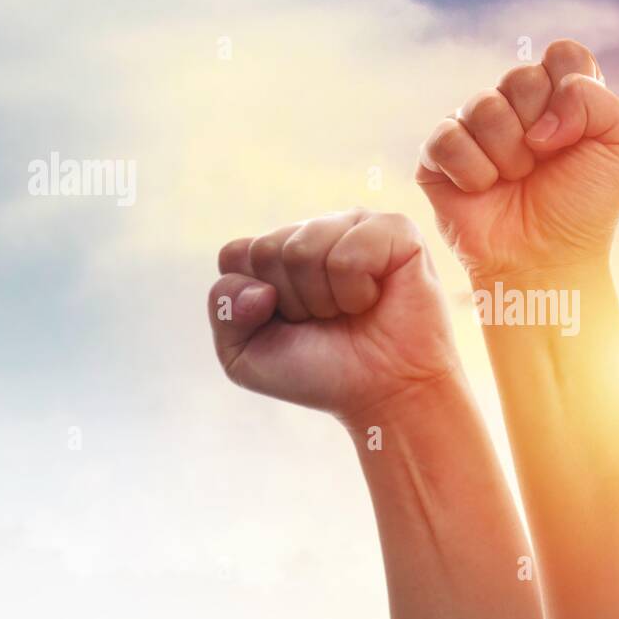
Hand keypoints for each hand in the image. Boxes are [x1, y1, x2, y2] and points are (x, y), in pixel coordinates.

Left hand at [206, 209, 457, 420]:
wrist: (384, 394)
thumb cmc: (322, 371)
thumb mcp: (244, 354)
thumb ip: (223, 309)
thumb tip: (259, 286)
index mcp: (278, 251)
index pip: (236, 255)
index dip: (253, 303)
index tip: (289, 325)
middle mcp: (315, 231)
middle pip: (267, 250)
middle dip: (292, 302)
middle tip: (326, 320)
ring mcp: (354, 224)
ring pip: (303, 248)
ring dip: (325, 299)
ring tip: (351, 311)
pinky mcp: (395, 229)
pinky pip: (350, 252)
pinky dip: (357, 291)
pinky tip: (375, 299)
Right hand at [416, 39, 618, 280]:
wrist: (546, 259)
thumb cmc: (587, 207)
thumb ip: (601, 101)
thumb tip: (540, 116)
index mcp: (562, 95)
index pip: (563, 54)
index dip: (570, 91)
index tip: (576, 134)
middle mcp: (517, 106)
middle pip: (520, 76)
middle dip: (539, 127)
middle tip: (544, 163)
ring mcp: (476, 127)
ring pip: (483, 106)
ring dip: (508, 154)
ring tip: (516, 181)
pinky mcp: (439, 155)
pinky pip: (447, 137)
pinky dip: (473, 171)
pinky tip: (485, 191)